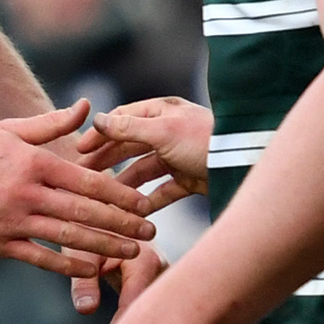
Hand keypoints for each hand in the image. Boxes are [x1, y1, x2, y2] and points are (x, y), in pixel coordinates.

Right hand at [0, 99, 152, 279]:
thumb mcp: (10, 129)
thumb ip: (52, 123)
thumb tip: (87, 106)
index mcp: (34, 163)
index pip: (88, 181)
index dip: (120, 195)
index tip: (143, 204)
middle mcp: (27, 192)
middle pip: (85, 211)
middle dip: (122, 224)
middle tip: (150, 233)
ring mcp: (13, 220)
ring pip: (68, 236)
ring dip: (104, 247)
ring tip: (131, 254)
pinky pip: (40, 257)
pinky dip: (67, 264)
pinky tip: (90, 270)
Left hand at [69, 227, 166, 316]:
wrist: (105, 210)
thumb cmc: (90, 228)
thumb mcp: (81, 253)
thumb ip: (83, 283)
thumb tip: (85, 310)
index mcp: (145, 260)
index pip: (136, 305)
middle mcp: (162, 268)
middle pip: (153, 311)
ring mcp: (165, 276)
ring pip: (157, 309)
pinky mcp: (162, 281)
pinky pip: (157, 305)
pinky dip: (144, 320)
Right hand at [77, 96, 213, 208]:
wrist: (244, 163)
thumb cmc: (205, 140)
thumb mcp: (163, 130)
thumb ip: (128, 127)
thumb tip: (97, 119)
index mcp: (162, 111)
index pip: (122, 120)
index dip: (100, 134)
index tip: (79, 150)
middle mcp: (168, 132)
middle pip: (129, 146)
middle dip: (106, 160)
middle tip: (83, 176)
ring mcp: (178, 156)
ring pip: (143, 170)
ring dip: (124, 183)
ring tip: (102, 197)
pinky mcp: (189, 179)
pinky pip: (163, 190)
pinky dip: (148, 200)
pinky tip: (133, 212)